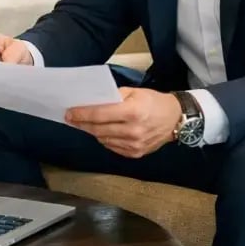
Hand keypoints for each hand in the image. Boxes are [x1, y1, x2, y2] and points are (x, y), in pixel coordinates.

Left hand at [65, 87, 181, 157]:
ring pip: (103, 139)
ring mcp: (134, 144)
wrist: (175, 119)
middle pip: (98, 129)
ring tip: (86, 124)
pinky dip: (105, 139)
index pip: (99, 114)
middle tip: (71, 118)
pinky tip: (103, 131)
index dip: (81, 114)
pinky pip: (112, 147)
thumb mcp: (134, 92)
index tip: (69, 113)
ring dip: (92, 131)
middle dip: (82, 124)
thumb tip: (92, 101)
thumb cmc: (154, 102)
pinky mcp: (135, 153)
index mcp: (133, 112)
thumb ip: (113, 96)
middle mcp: (133, 130)